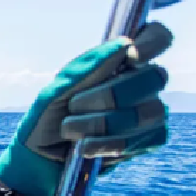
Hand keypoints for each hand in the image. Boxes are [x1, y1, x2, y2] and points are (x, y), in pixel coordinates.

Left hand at [0, 22, 170, 195]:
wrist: (39, 158)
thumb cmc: (47, 118)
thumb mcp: (53, 93)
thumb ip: (85, 70)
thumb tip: (123, 46)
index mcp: (120, 62)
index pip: (156, 37)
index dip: (152, 43)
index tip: (131, 58)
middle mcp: (140, 84)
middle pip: (153, 77)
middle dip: (110, 95)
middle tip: (75, 106)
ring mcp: (149, 112)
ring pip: (146, 112)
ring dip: (101, 124)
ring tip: (70, 130)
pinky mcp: (148, 140)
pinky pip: (142, 140)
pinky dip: (107, 145)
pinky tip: (85, 147)